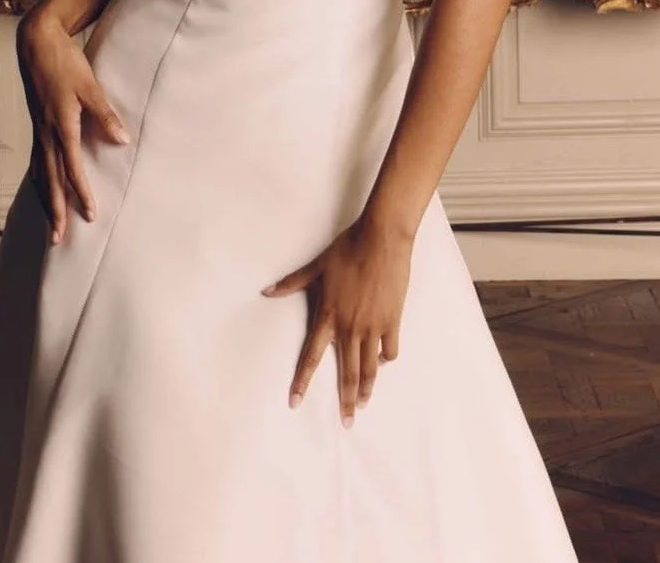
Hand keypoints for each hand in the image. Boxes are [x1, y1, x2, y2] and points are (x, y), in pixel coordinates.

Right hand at [17, 9, 129, 244]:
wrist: (36, 41)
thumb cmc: (64, 61)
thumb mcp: (89, 85)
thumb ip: (105, 114)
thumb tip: (122, 141)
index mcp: (60, 125)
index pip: (72, 168)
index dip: (81, 193)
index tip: (90, 215)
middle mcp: (46, 132)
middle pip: (50, 179)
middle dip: (55, 210)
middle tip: (59, 239)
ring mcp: (38, 129)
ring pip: (40, 173)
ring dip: (45, 200)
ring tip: (50, 224)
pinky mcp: (37, 123)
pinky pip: (36, 159)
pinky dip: (38, 179)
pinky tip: (41, 187)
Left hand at [262, 215, 412, 426]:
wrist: (382, 238)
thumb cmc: (348, 248)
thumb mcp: (317, 266)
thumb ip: (293, 282)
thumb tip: (266, 291)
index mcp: (329, 314)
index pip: (312, 356)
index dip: (302, 380)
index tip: (295, 401)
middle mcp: (351, 326)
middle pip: (347, 371)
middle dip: (346, 400)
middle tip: (346, 422)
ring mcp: (374, 325)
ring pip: (370, 366)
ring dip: (367, 388)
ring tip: (364, 404)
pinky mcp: (393, 320)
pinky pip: (389, 349)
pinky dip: (385, 359)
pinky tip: (382, 363)